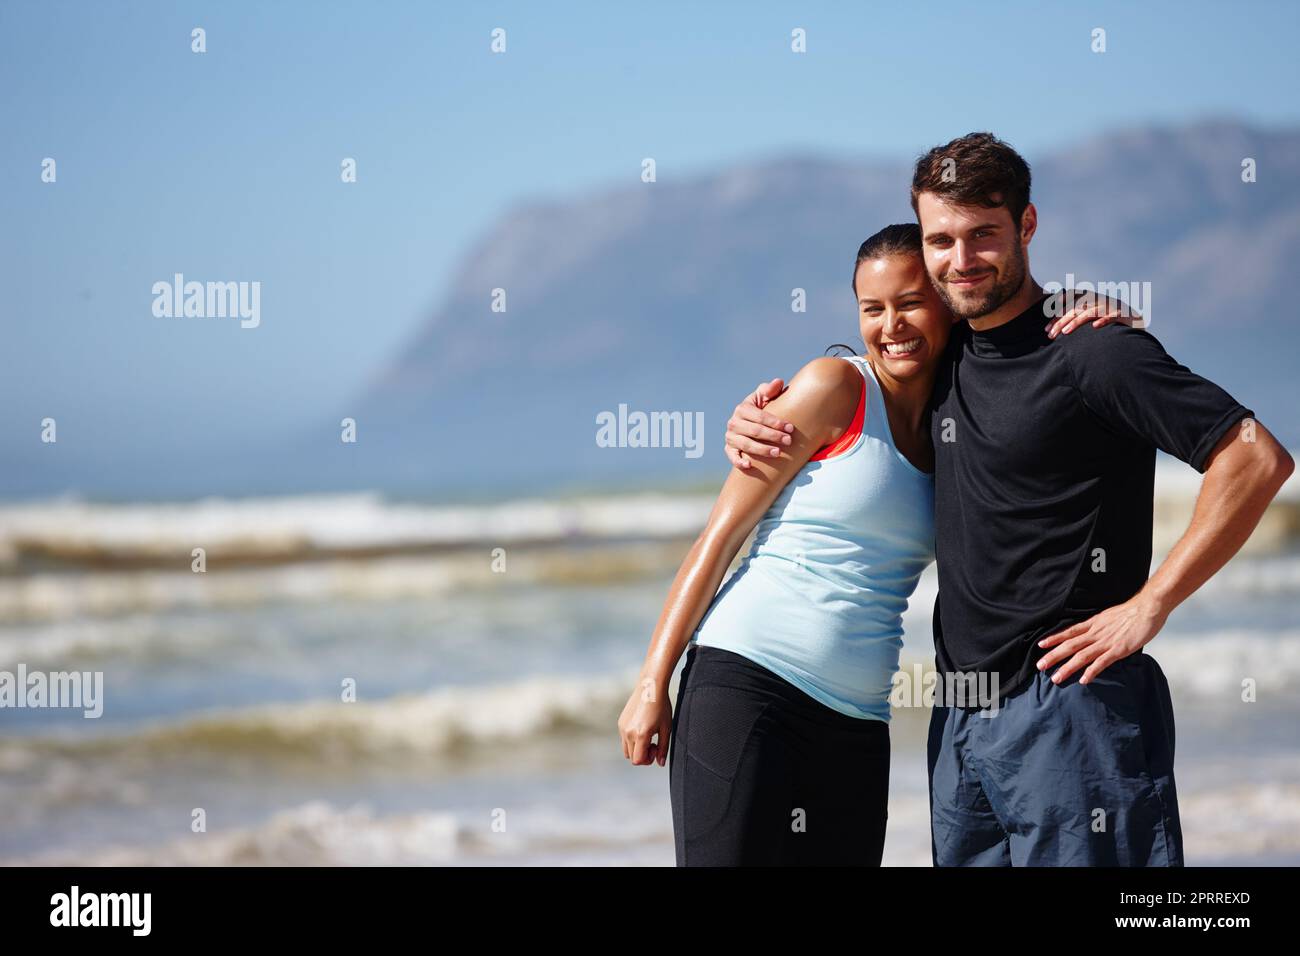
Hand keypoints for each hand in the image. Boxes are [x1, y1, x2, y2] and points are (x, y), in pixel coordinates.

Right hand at [618, 676, 673, 766]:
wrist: (650, 687)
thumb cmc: (661, 707)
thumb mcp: (666, 728)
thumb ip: (663, 748)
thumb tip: (660, 763)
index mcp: (640, 735)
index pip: (638, 761)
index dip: (648, 760)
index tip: (656, 748)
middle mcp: (628, 733)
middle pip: (632, 757)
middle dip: (643, 755)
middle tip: (654, 742)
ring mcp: (622, 728)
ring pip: (626, 750)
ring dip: (636, 749)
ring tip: (647, 737)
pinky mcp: (620, 723)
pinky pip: (624, 739)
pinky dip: (632, 740)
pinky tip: (642, 728)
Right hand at [724, 378, 792, 467]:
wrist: (749, 423)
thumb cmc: (761, 408)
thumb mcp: (764, 397)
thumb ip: (770, 390)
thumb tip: (778, 382)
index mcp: (742, 408)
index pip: (760, 416)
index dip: (775, 422)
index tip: (790, 428)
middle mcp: (733, 422)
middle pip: (754, 431)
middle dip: (773, 436)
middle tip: (789, 441)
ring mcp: (730, 436)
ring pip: (746, 444)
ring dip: (762, 449)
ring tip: (777, 453)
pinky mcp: (729, 449)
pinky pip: (732, 456)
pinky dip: (738, 461)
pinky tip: (749, 465)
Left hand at [1035, 594, 1167, 683]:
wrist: (1148, 607)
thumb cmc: (1133, 611)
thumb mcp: (1110, 616)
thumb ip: (1101, 625)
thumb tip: (1095, 632)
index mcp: (1094, 623)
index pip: (1069, 632)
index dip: (1054, 638)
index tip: (1040, 645)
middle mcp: (1096, 633)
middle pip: (1070, 645)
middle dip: (1053, 656)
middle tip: (1039, 666)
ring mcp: (1107, 641)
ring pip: (1082, 656)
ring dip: (1067, 668)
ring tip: (1055, 678)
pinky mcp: (1119, 649)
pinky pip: (1102, 662)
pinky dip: (1091, 671)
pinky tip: (1083, 680)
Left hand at [1044, 290, 1142, 338]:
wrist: (1134, 320)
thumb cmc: (1107, 318)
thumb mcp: (1090, 313)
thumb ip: (1075, 314)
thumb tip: (1054, 325)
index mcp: (1089, 299)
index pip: (1069, 302)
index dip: (1056, 312)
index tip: (1046, 327)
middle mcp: (1098, 301)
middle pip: (1075, 309)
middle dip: (1061, 322)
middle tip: (1050, 334)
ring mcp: (1109, 307)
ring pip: (1089, 312)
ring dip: (1076, 322)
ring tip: (1065, 332)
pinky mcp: (1121, 314)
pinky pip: (1111, 316)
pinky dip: (1103, 320)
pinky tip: (1095, 327)